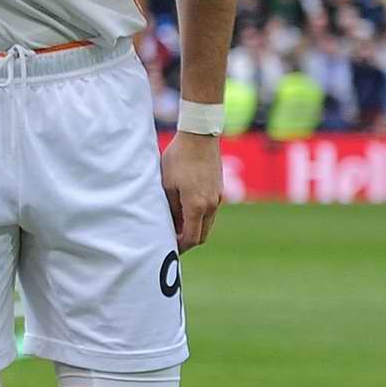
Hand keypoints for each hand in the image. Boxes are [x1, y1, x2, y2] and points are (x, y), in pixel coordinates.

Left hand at [163, 127, 223, 249]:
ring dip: (194, 228)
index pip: (192, 238)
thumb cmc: (178, 159)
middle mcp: (211, 205)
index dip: (180, 247)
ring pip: (207, 224)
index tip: (167, 249)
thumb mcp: (166, 185)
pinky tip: (185, 211)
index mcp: (197, 206)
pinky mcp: (219, 190)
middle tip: (170, 241)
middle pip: (202, 235)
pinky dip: (199, 218)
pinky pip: (210, 212)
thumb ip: (170, 208)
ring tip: (175, 226)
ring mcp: (218, 198)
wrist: (199, 137)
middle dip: (187, 241)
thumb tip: (171, 226)